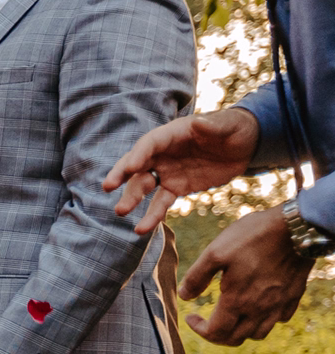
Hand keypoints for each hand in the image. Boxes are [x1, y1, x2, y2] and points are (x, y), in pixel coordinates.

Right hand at [104, 107, 260, 233]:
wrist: (244, 146)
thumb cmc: (234, 129)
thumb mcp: (229, 124)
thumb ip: (213, 126)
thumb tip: (198, 124)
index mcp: (172, 135)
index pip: (150, 144)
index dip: (139, 154)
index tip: (130, 167)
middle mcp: (163, 154)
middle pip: (137, 164)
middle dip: (122, 175)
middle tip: (108, 187)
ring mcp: (167, 172)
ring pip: (144, 186)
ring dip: (132, 198)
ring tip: (121, 212)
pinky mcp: (176, 188)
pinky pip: (161, 203)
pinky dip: (152, 216)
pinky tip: (142, 229)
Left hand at [182, 207, 310, 344]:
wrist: (296, 227)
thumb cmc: (253, 237)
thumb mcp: (215, 252)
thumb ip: (196, 277)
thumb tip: (184, 296)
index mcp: (238, 301)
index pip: (216, 333)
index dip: (198, 329)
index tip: (191, 317)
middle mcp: (260, 309)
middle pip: (236, 338)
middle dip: (216, 335)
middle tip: (207, 321)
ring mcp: (280, 304)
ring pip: (258, 333)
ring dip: (240, 331)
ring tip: (230, 316)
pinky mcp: (295, 296)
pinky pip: (279, 319)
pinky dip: (265, 320)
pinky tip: (258, 306)